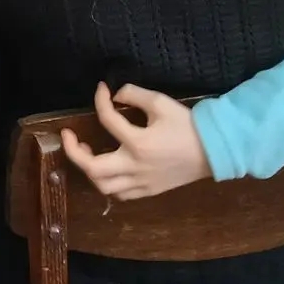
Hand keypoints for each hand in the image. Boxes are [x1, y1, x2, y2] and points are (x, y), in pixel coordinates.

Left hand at [60, 82, 211, 200]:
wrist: (214, 151)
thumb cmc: (189, 126)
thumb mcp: (161, 103)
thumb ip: (134, 95)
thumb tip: (115, 95)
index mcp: (139, 143)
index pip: (107, 119)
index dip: (100, 100)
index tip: (102, 89)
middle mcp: (135, 167)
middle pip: (92, 168)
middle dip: (73, 151)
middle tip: (69, 136)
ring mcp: (142, 182)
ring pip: (103, 186)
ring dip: (89, 170)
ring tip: (87, 153)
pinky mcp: (149, 191)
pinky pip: (120, 194)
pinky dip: (107, 183)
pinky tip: (107, 168)